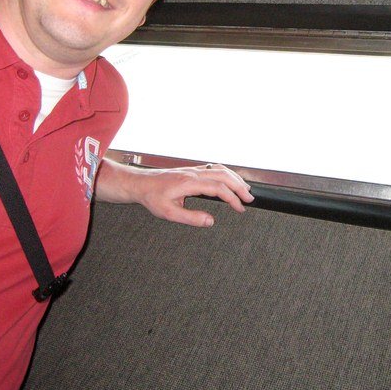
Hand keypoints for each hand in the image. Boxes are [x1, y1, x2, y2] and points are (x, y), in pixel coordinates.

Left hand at [95, 159, 254, 226]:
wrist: (140, 184)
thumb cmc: (152, 198)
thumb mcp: (169, 213)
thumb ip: (191, 218)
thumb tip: (210, 221)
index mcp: (189, 183)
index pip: (218, 189)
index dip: (232, 198)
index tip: (240, 208)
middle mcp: (193, 173)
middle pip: (223, 176)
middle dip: (239, 187)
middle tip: (249, 199)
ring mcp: (193, 170)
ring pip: (220, 169)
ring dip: (235, 178)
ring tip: (245, 189)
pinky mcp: (192, 170)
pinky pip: (214, 168)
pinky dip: (226, 173)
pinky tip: (230, 180)